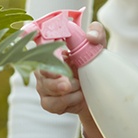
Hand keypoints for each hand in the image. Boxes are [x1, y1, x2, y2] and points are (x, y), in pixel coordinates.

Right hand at [34, 23, 106, 137]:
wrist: (97, 91)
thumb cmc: (92, 64)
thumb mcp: (97, 46)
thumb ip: (96, 33)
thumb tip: (90, 36)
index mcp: (52, 51)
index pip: (39, 46)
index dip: (43, 50)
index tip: (56, 54)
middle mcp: (44, 67)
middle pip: (40, 70)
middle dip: (54, 76)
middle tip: (68, 82)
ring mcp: (44, 85)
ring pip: (46, 88)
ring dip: (65, 90)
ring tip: (79, 86)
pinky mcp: (48, 102)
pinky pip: (52, 104)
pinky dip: (67, 101)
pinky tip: (78, 96)